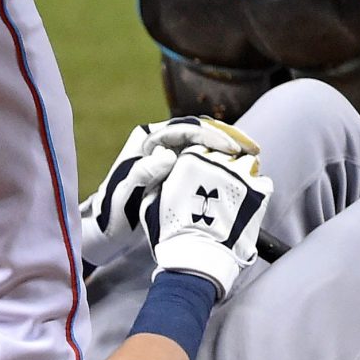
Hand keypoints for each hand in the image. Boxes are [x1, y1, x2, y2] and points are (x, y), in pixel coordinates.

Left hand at [79, 115, 259, 269]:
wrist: (106, 230)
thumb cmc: (112, 214)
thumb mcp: (123, 195)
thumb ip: (141, 174)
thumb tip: (168, 156)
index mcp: (145, 140)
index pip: (184, 129)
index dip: (211, 136)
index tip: (232, 149)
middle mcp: (157, 142)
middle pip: (199, 130)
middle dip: (227, 137)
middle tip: (253, 148)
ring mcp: (167, 155)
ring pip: (203, 144)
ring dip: (227, 148)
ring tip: (252, 157)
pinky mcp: (175, 170)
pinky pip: (201, 160)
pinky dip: (220, 163)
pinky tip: (238, 171)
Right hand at [144, 144, 273, 299]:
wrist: (198, 257)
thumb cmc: (171, 233)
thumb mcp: (150, 201)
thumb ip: (157, 176)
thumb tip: (163, 158)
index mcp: (190, 159)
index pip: (201, 145)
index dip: (201, 159)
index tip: (201, 173)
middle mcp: (218, 162)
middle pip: (225, 151)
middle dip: (222, 164)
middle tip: (218, 185)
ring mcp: (241, 175)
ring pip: (247, 161)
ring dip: (242, 172)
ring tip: (234, 191)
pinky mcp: (258, 191)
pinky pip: (263, 181)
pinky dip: (256, 188)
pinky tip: (245, 202)